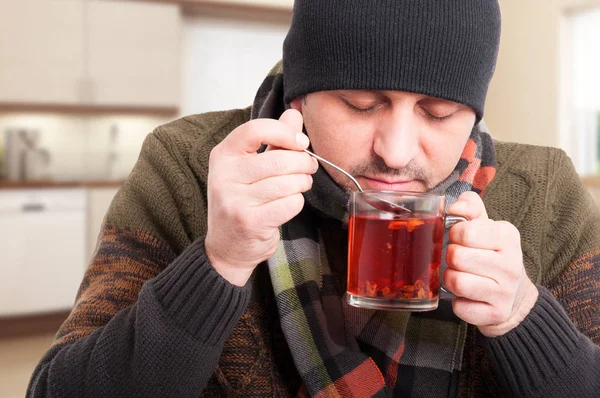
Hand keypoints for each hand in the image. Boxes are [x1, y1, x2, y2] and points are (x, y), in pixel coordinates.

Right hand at [204, 109, 317, 285]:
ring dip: (302, 184)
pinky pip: (289, 204)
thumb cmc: (242, 201)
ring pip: (288, 182)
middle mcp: (224, 175)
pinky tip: (288, 205)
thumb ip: (273, 140)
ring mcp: (234, 200)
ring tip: (299, 186)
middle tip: (308, 168)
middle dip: (303, 163)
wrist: (227, 247)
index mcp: (223, 155)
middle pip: (279, 159)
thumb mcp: (250, 167)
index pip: (255, 129)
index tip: (300, 142)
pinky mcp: (249, 221)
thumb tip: (294, 113)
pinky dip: (296, 203)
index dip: (284, 132)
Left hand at [444, 192, 538, 336]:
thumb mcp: (485, 226)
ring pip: (456, 282)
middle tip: (459, 260)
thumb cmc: (490, 254)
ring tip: (460, 276)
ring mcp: (505, 292)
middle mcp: (510, 264)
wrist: (514, 297)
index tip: (461, 240)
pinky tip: (467, 297)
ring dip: (450, 280)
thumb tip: (455, 207)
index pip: (466, 231)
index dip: (454, 235)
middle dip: (450, 258)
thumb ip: (470, 208)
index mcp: (507, 236)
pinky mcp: (495, 314)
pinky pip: (460, 307)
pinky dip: (456, 302)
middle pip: (457, 257)